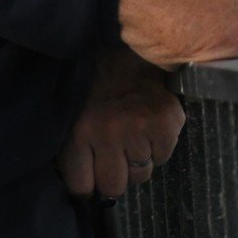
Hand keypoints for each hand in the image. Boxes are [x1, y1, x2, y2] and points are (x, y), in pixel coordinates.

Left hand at [57, 46, 185, 197]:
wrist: (126, 48)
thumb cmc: (95, 84)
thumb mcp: (72, 115)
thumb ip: (74, 150)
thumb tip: (84, 189)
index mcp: (78, 132)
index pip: (82, 186)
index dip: (88, 185)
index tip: (92, 177)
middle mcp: (108, 134)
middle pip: (114, 186)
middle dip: (115, 177)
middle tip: (115, 158)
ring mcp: (139, 129)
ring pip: (141, 174)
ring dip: (137, 160)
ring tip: (132, 135)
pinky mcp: (165, 123)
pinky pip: (163, 157)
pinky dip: (158, 147)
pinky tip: (149, 127)